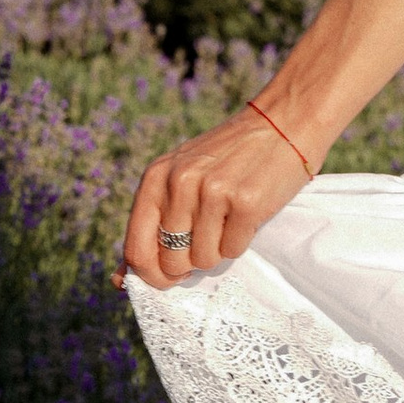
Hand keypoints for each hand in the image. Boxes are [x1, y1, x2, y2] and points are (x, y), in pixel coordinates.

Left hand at [118, 105, 319, 289]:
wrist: (282, 123)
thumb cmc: (227, 156)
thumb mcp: (180, 174)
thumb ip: (152, 220)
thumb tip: (121, 279)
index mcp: (157, 177)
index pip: (137, 249)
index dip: (152, 275)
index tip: (169, 277)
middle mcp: (180, 182)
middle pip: (172, 262)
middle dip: (190, 262)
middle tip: (208, 236)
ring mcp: (213, 191)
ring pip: (204, 260)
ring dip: (218, 250)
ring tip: (228, 218)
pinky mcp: (246, 202)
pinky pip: (233, 250)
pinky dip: (240, 241)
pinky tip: (246, 214)